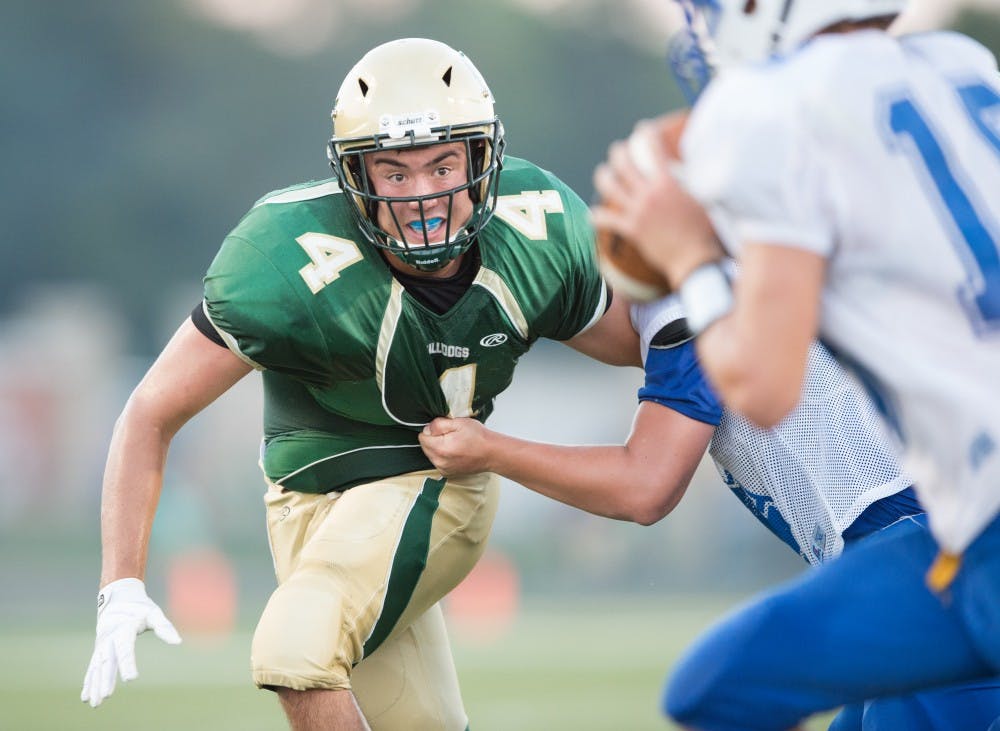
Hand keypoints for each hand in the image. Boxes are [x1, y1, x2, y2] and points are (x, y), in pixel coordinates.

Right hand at [81, 577, 181, 706]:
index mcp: (124, 629)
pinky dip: (89, 681)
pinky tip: (86, 696)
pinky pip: (92, 668)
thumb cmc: (139, 607)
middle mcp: (109, 639)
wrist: (118, 597)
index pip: (126, 649)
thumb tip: (178, 642)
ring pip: (97, 668)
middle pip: (107, 662)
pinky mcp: (99, 650)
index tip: (130, 679)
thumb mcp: (154, 613)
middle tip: (106, 696)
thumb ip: (164, 627)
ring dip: (95, 685)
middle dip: (106, 680)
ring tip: (95, 703)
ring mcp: (102, 645)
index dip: (128, 664)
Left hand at [419, 417, 491, 475]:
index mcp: (440, 448)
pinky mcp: (448, 473)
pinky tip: (455, 451)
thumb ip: (439, 424)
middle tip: (451, 435)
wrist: (492, 453)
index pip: (422, 437)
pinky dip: (443, 456)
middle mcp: (440, 462)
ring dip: (438, 448)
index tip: (443, 429)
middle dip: (434, 439)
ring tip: (454, 443)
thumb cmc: (479, 437)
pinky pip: (438, 461)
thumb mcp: (458, 423)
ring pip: (430, 454)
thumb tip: (427, 428)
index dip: (432, 430)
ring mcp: (444, 469)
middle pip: (425, 446)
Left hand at [592, 115, 721, 287]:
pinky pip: (606, 219)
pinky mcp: (631, 229)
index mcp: (667, 182)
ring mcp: (637, 211)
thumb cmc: (705, 229)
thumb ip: (697, 181)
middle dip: (618, 152)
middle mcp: (649, 193)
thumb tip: (705, 166)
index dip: (646, 133)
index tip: (643, 129)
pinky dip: (597, 216)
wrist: (694, 259)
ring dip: (604, 176)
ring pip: (610, 187)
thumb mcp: (705, 198)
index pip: (653, 148)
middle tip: (618, 150)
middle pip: (624, 164)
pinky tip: (593, 214)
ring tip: (603, 173)